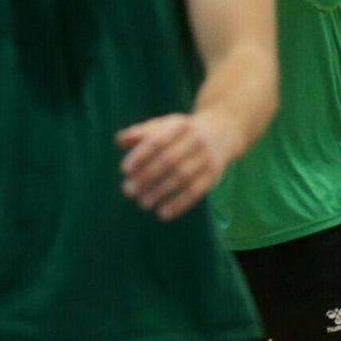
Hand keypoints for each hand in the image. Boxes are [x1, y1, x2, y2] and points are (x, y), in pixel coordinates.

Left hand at [116, 113, 233, 220]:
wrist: (220, 134)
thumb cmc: (181, 133)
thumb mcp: (163, 126)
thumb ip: (141, 132)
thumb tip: (120, 141)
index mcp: (180, 126)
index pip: (157, 141)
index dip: (141, 156)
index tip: (125, 170)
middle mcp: (196, 140)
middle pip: (169, 160)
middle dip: (147, 177)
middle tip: (129, 191)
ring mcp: (207, 158)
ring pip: (181, 178)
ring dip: (160, 192)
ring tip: (142, 203)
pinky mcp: (213, 175)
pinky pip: (195, 192)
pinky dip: (178, 204)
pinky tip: (162, 214)